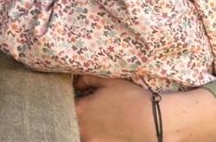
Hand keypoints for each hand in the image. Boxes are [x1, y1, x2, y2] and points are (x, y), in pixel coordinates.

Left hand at [76, 75, 215, 141]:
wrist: (154, 120)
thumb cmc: (132, 98)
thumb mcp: (109, 82)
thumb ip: (88, 79)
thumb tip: (76, 82)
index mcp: (80, 109)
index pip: (61, 106)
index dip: (63, 102)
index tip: (68, 98)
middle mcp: (82, 127)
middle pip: (66, 123)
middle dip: (68, 117)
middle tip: (77, 111)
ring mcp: (93, 140)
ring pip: (78, 134)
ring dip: (79, 128)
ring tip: (89, 121)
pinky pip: (91, 140)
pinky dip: (92, 136)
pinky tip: (98, 130)